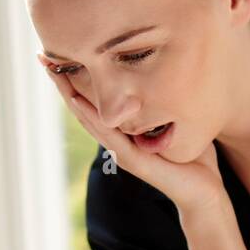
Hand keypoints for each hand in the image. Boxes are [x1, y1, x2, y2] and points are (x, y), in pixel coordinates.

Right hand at [44, 67, 225, 212]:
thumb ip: (171, 102)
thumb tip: (178, 69)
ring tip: (54, 73)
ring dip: (69, 96)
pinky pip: (110, 136)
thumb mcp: (181, 122)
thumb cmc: (195, 160)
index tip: (61, 54)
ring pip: (89, 119)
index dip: (77, 80)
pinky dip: (93, 118)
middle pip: (83, 107)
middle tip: (44, 56)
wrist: (205, 195)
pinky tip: (78, 102)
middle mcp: (118, 141)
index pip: (95, 102)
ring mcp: (122, 152)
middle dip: (63, 82)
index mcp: (125, 131)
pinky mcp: (134, 161)